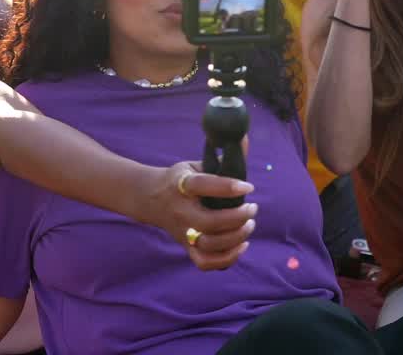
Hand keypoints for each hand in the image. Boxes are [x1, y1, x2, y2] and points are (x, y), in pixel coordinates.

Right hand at [137, 162, 257, 270]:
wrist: (150, 198)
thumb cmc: (180, 179)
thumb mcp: (195, 164)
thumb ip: (221, 158)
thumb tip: (244, 139)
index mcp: (182, 185)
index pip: (203, 186)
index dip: (227, 187)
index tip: (249, 187)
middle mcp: (181, 211)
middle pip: (209, 222)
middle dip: (237, 218)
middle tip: (252, 208)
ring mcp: (182, 232)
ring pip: (209, 245)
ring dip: (235, 238)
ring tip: (249, 224)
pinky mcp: (186, 246)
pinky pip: (205, 262)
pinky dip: (226, 259)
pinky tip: (241, 245)